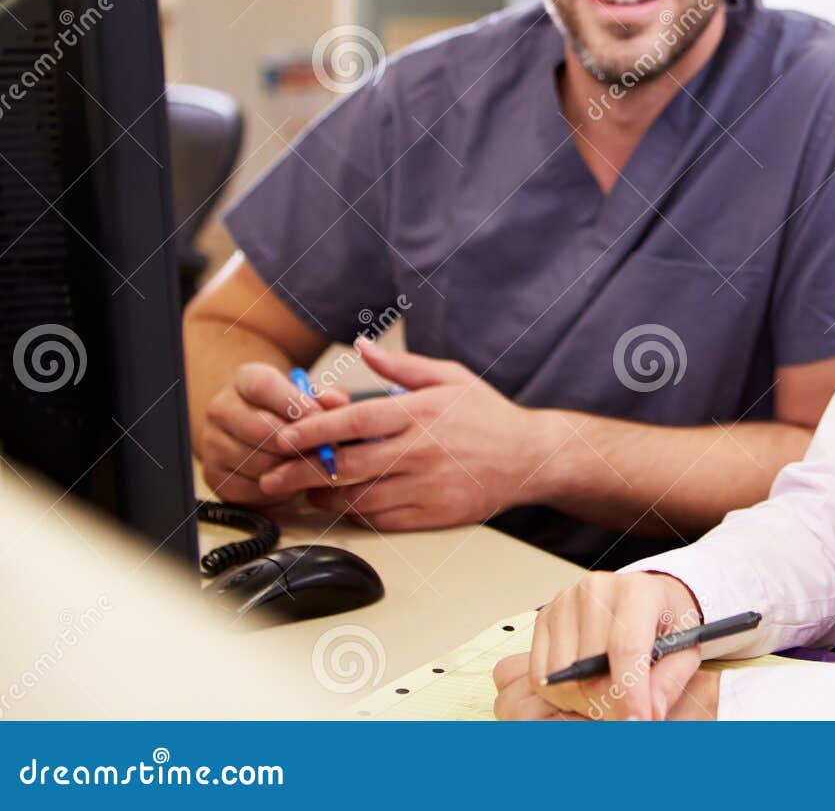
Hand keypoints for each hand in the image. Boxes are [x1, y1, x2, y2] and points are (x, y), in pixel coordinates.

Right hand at [197, 362, 348, 505]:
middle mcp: (221, 408)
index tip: (319, 419)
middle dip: (297, 443)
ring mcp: (212, 443)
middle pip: (260, 428)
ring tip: (310, 466)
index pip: (262, 386)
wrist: (262, 436)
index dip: (294, 404)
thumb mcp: (311, 398)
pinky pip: (249, 489)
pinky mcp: (213, 475)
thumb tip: (337, 402)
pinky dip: (276, 490)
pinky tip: (291, 481)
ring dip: (290, 469)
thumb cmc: (293, 414)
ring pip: (257, 461)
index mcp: (244, 379)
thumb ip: (328, 397)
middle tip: (322, 451)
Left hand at [255, 337, 563, 529]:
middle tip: (272, 475)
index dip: (314, 430)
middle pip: (347, 466)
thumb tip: (364, 348)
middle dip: (302, 471)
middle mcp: (420, 451)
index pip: (355, 422)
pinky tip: (343, 505)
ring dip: (325, 496)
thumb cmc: (487, 415)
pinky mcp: (434, 515)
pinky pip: (383, 520)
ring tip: (305, 490)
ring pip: (360, 498)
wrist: (529, 458)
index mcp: (420, 413)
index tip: (285, 436)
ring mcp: (427, 487)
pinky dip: (356, 514)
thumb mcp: (450, 377)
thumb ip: (402, 366)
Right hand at [492, 571, 717, 720]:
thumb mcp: (684, 649)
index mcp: (638, 591)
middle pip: (589, 670)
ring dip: (583, 702)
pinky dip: (560, 693)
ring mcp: (565, 602)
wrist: (644, 595)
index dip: (630, 693)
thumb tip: (650, 716)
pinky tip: (585, 687)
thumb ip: (669, 683)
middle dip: (609, 705)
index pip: (626, 647)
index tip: (636, 725)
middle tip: (627, 716)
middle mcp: (596, 590)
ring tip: (608, 697)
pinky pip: (540, 675)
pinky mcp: (544, 617)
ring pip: (561, 678)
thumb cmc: (665, 620)